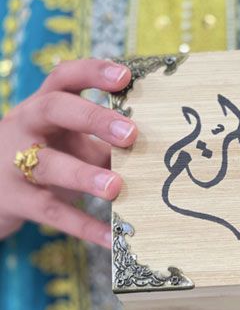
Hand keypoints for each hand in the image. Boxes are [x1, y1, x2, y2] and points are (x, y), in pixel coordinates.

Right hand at [0, 59, 136, 246]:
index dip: (92, 72)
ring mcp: (14, 163)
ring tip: (116, 187)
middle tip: (130, 134)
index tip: (125, 76)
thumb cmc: (43, 159)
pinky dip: (84, 226)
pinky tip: (111, 237)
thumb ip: (105, 144)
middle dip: (92, 117)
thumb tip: (156, 152)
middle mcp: (25, 127)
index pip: (64, 78)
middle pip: (54, 109)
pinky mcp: (15, 201)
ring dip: (84, 174)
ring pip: (48, 164)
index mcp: (44, 107)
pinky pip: (52, 213)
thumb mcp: (69, 144)